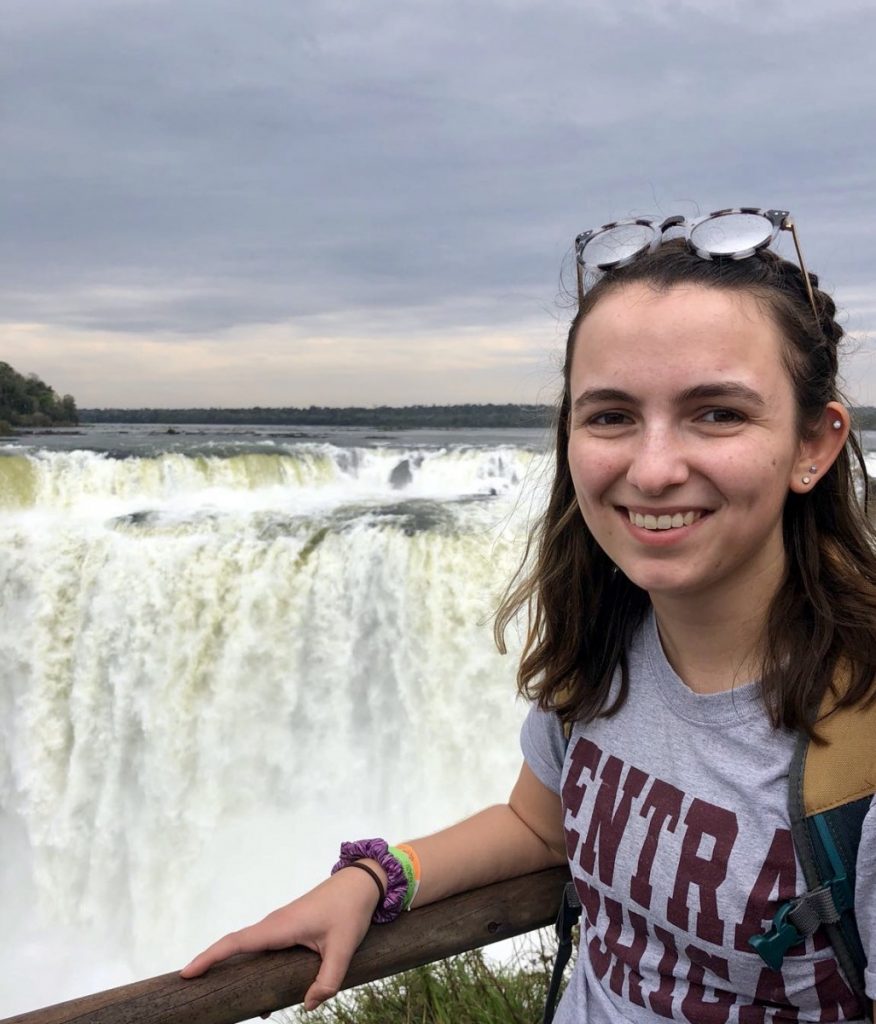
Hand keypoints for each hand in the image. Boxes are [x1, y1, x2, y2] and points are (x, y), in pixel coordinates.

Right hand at [179, 867, 380, 1011]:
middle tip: (192, 988)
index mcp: (280, 927)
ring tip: (227, 1000)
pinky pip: (263, 948)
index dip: (209, 957)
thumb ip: (327, 980)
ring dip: (233, 967)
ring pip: (249, 948)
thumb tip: (308, 1005)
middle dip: (212, 965)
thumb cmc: (350, 910)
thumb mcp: (343, 948)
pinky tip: (263, 995)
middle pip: (235, 946)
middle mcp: (274, 924)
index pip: (236, 942)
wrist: (360, 882)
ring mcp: (280, 925)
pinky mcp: (288, 928)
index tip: (186, 973)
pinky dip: (252, 965)